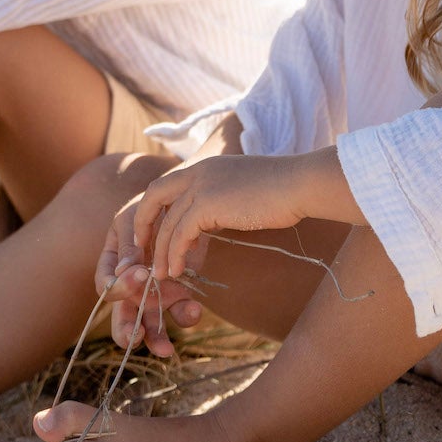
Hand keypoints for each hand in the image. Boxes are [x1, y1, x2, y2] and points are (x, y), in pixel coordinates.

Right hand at [95, 191, 205, 358]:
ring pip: (150, 325)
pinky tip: (194, 309)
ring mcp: (154, 293)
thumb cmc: (147, 208)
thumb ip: (128, 243)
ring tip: (166, 350)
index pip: (105, 286)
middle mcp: (130, 286)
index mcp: (112, 265)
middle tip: (135, 339)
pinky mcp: (179, 294)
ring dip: (156, 339)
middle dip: (126, 332)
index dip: (119, 287)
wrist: (179, 204)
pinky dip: (187, 315)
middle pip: (122, 316)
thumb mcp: (132, 217)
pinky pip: (181, 312)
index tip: (140, 274)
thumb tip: (122, 271)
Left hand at [124, 150, 342, 283]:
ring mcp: (201, 186)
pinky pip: (181, 233)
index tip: (152, 233)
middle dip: (143, 225)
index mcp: (204, 166)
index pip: (165, 185)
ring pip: (168, 222)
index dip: (154, 209)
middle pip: (154, 196)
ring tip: (162, 274)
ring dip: (161, 251)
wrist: (299, 184)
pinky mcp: (208, 204)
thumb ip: (221, 201)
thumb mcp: (242, 191)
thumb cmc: (281, 192)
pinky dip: (175, 253)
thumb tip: (212, 221)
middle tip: (142, 252)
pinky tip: (177, 270)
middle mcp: (197, 172)